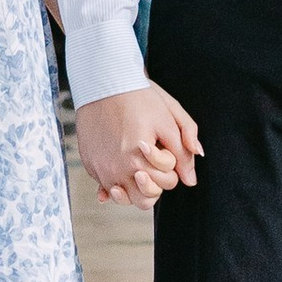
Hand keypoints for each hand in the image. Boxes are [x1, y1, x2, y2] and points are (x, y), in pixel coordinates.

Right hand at [74, 84, 200, 207]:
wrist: (103, 83)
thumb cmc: (140, 98)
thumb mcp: (169, 119)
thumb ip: (184, 150)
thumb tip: (191, 180)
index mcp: (140, 159)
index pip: (168, 182)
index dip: (171, 165)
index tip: (162, 145)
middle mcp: (118, 170)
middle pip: (146, 199)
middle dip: (156, 182)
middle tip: (153, 159)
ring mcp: (101, 170)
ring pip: (126, 199)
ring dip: (136, 188)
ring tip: (139, 167)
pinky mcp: (90, 165)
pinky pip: (106, 189)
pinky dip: (116, 184)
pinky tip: (121, 167)